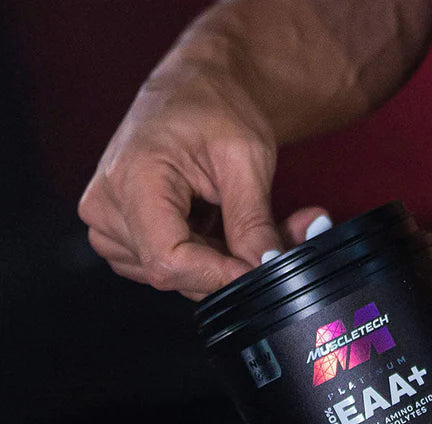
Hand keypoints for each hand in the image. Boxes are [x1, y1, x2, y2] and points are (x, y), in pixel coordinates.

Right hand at [78, 50, 325, 298]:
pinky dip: (212, 259)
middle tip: (279, 237)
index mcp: (131, 181)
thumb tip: (267, 267)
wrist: (194, 92)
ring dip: (227, 262)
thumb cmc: (214, 108)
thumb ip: (253, 221)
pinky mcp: (126, 241)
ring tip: (251, 224)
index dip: (220, 275)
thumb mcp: (246, 158)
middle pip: (178, 274)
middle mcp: (107, 210)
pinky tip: (227, 229)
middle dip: (234, 265)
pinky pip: (176, 270)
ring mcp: (110, 229)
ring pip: (182, 278)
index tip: (261, 267)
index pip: (169, 261)